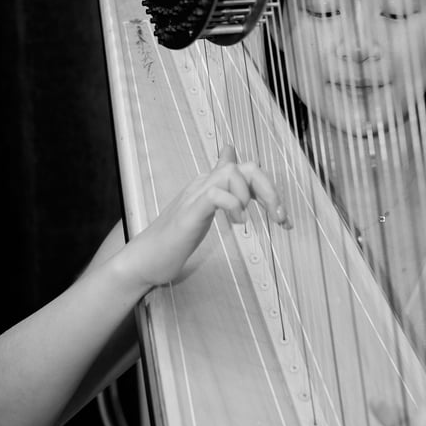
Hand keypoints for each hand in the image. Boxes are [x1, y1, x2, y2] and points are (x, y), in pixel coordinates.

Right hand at [116, 146, 288, 290]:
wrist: (144, 259)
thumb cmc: (175, 238)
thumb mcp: (205, 211)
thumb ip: (222, 190)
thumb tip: (232, 166)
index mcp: (210, 184)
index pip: (245, 167)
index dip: (269, 186)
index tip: (281, 214)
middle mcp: (204, 184)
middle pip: (246, 167)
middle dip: (270, 189)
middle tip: (279, 217)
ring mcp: (196, 196)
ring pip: (232, 173)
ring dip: (251, 196)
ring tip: (248, 219)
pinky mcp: (190, 212)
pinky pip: (216, 195)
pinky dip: (233, 206)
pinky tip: (237, 223)